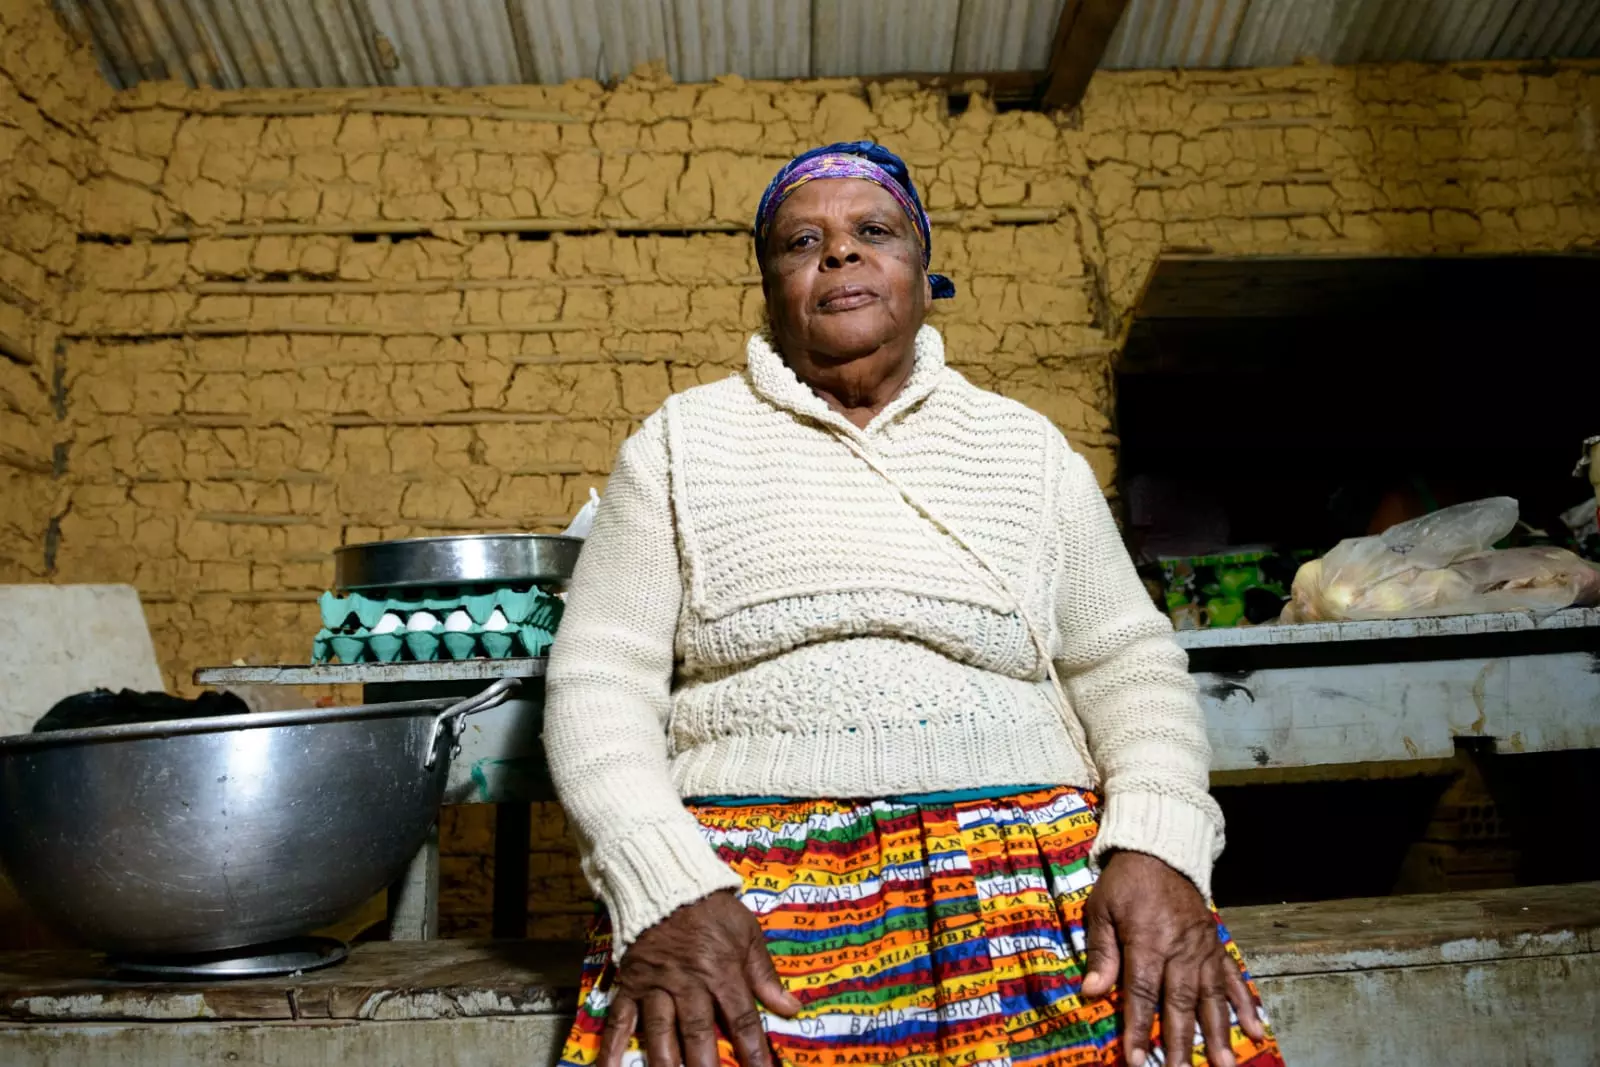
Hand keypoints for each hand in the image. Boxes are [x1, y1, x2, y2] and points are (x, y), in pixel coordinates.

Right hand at [600, 891, 801, 1066]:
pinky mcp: (630, 983)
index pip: (741, 1018)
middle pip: (697, 1031)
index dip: (753, 1051)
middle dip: (705, 1065)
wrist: (666, 881)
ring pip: (659, 1031)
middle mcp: (688, 982)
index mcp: (721, 970)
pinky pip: (619, 1018)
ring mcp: (655, 984)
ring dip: (665, 1062)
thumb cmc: (712, 908)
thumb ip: (765, 974)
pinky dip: (611, 1046)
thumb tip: (791, 1008)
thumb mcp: (747, 933)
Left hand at [1080, 851, 1265, 1066]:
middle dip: (1181, 1043)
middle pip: (1181, 1003)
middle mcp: (1180, 950)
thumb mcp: (1101, 908)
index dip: (1140, 1028)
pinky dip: (1245, 1005)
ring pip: (1211, 998)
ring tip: (1224, 1065)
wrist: (1162, 851)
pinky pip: (1233, 979)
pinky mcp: (1216, 946)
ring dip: (1219, 1035)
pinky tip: (1255, 1030)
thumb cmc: (1125, 882)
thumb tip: (1092, 992)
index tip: (1137, 1059)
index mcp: (1148, 941)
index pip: (1143, 993)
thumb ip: (1101, 951)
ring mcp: (1203, 950)